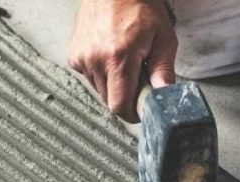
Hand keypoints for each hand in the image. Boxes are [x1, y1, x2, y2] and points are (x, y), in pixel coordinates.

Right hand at [67, 0, 177, 121]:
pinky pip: (89, 77)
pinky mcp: (74, 56)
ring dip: (113, 84)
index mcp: (119, 57)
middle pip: (109, 101)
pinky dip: (101, 73)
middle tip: (138, 77)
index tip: (142, 108)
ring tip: (124, 61)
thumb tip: (165, 96)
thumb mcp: (163, 37)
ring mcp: (82, 58)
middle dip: (125, 96)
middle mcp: (95, 59)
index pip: (120, 106)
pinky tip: (109, 54)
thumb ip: (164, 70)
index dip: (132, 112)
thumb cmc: (140, 7)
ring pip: (99, 90)